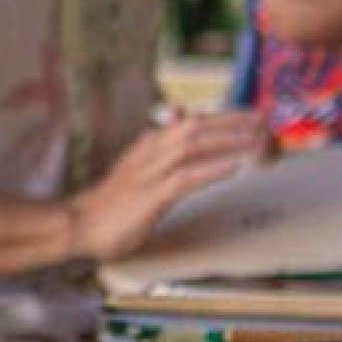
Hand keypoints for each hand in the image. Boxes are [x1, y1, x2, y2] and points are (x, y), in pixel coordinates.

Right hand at [67, 110, 270, 263]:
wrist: (79, 225)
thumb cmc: (110, 204)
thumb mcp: (136, 171)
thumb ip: (155, 152)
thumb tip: (170, 131)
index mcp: (148, 145)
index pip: (190, 122)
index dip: (223, 117)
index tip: (251, 117)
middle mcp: (150, 151)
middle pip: (195, 127)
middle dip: (231, 122)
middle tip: (262, 121)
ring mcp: (150, 173)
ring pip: (192, 146)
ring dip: (227, 141)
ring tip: (255, 140)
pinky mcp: (150, 196)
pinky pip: (186, 178)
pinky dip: (211, 170)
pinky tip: (233, 168)